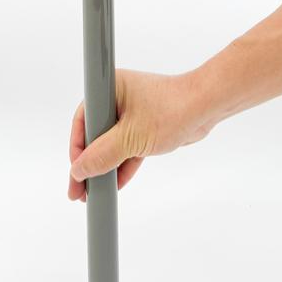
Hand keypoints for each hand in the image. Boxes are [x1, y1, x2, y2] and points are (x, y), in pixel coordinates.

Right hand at [67, 68, 213, 200]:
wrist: (207, 108)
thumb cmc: (172, 110)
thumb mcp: (131, 138)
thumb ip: (103, 155)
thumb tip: (79, 170)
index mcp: (110, 88)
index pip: (82, 120)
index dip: (76, 147)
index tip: (75, 172)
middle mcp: (118, 97)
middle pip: (94, 134)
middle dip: (88, 162)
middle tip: (79, 188)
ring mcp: (132, 113)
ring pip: (111, 144)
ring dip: (104, 166)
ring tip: (93, 192)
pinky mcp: (145, 126)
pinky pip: (127, 148)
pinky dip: (122, 164)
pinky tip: (115, 184)